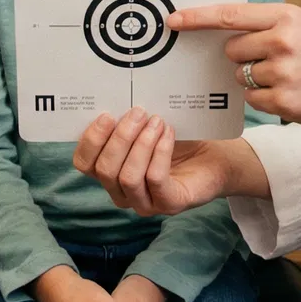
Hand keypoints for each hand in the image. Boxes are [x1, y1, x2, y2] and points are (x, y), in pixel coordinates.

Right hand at [74, 108, 269, 216]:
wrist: (217, 156)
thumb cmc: (178, 140)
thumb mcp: (147, 127)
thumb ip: (127, 120)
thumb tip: (115, 96)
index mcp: (110, 173)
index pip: (84, 164)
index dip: (90, 140)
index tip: (106, 114)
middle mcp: (123, 192)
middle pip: (105, 170)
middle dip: (120, 137)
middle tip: (139, 112)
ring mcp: (145, 203)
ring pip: (127, 177)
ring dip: (141, 144)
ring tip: (157, 122)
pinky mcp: (169, 204)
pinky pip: (155, 179)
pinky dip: (160, 152)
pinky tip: (169, 133)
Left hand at [173, 3, 300, 136]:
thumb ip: (268, 24)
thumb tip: (225, 28)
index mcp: (286, 16)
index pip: (230, 14)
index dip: (197, 17)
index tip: (174, 19)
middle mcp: (282, 41)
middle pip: (231, 49)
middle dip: (242, 57)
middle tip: (271, 61)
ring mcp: (282, 72)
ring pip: (240, 76)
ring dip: (255, 80)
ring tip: (288, 78)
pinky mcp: (282, 101)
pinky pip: (251, 99)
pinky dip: (264, 99)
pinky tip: (290, 94)